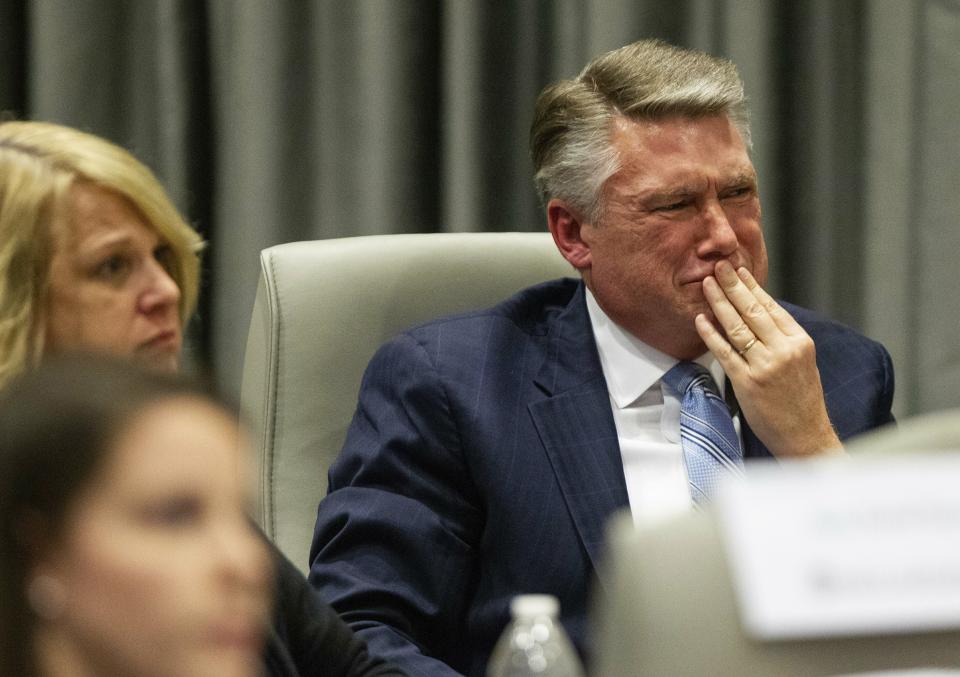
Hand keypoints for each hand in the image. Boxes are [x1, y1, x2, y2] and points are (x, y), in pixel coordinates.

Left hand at [694, 260, 842, 457]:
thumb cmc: (802, 399)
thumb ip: (783, 338)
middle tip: (718, 266)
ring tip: (707, 285)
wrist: (806, 435)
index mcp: (800, 342)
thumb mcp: (802, 362)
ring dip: (720, 303)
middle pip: (753, 311)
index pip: (772, 307)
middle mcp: (784, 350)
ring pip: (738, 327)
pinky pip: (725, 353)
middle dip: (733, 286)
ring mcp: (765, 366)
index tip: (739, 270)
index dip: (753, 287)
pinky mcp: (748, 383)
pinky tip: (701, 319)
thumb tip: (759, 312)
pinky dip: (711, 334)